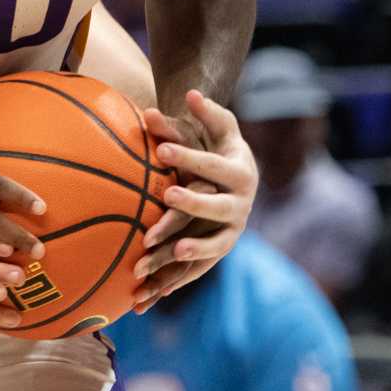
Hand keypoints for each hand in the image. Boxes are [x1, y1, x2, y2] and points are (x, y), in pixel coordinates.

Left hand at [132, 91, 255, 310]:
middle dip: (193, 202)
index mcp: (241, 173)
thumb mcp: (220, 129)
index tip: (161, 148)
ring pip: (210, 246)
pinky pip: (195, 271)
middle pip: (216, 207)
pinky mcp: (216, 253)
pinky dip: (174, 283)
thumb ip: (206, 112)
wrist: (239, 180)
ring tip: (171, 252)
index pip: (213, 164)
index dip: (189, 156)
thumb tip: (190, 92)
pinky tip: (149, 298)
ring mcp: (230, 233)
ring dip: (190, 252)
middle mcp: (241, 207)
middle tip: (168, 196)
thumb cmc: (223, 147)